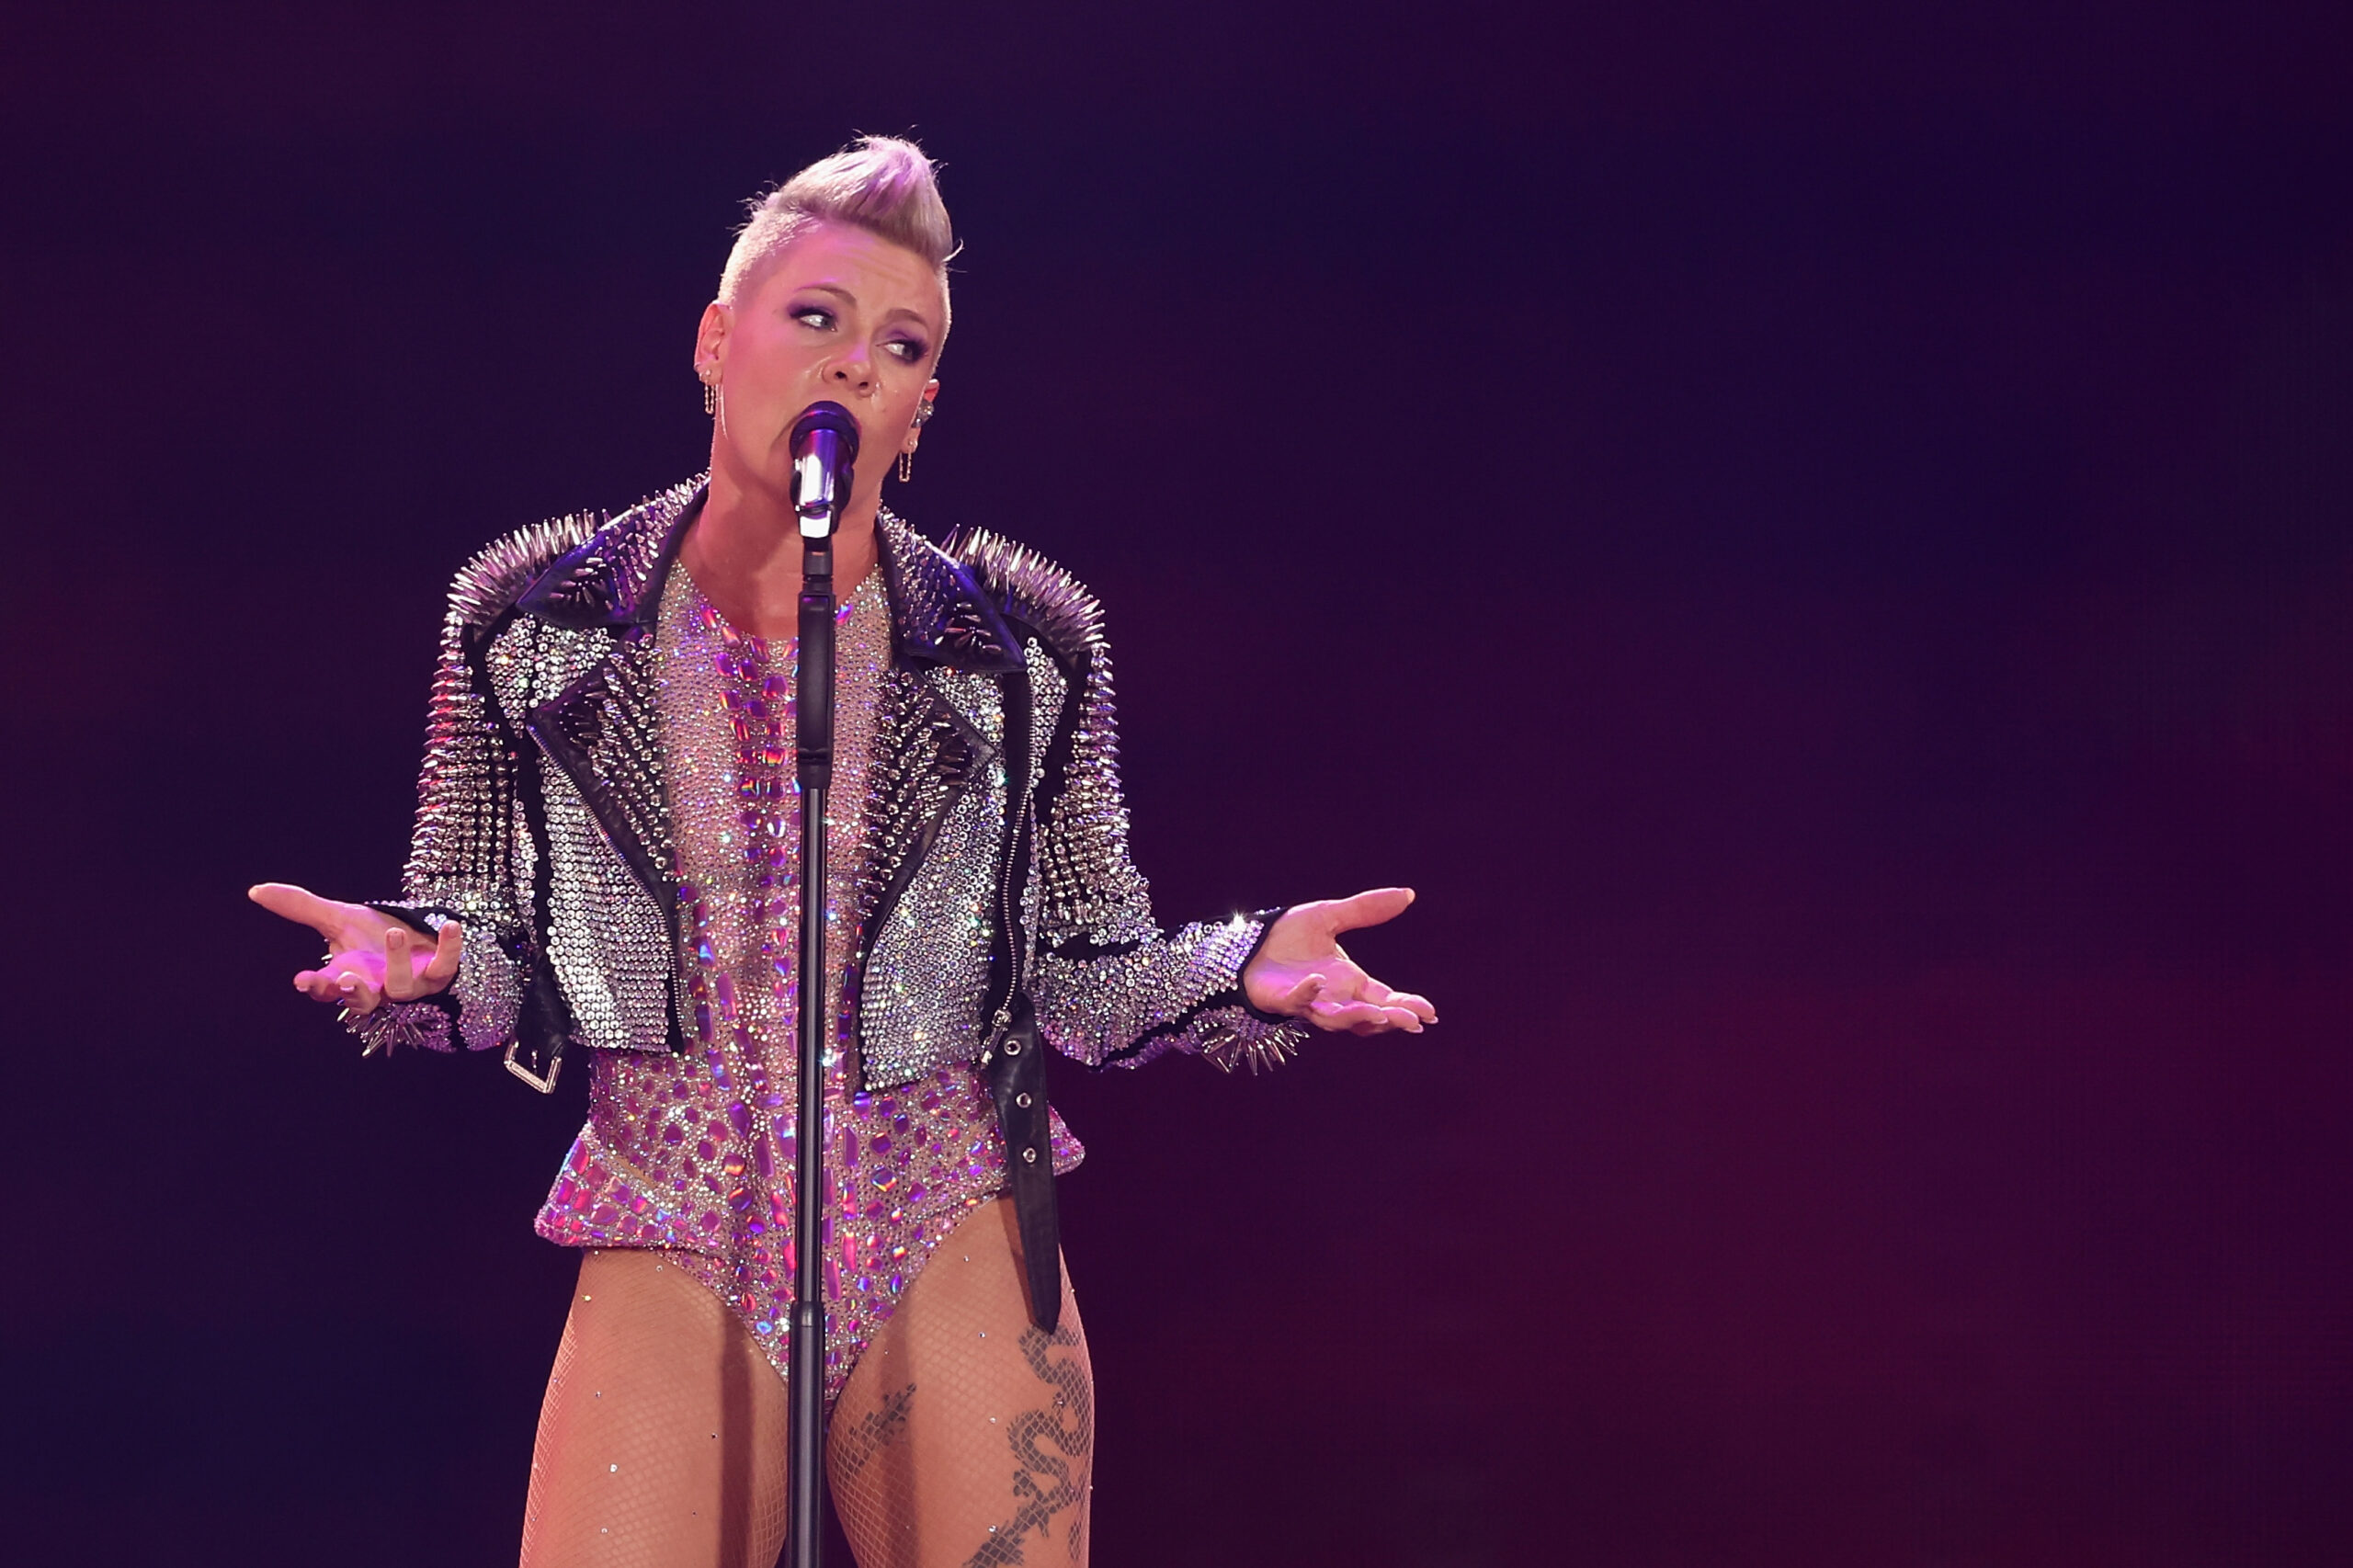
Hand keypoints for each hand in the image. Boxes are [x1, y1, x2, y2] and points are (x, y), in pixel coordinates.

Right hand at [248, 882, 460, 1019]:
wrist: (416, 938)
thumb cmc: (371, 935)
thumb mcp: (337, 918)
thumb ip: (300, 907)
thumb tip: (256, 890)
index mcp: (346, 976)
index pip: (325, 989)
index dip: (315, 987)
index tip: (303, 981)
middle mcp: (377, 986)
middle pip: (362, 1001)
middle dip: (354, 993)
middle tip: (347, 979)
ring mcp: (409, 984)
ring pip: (402, 986)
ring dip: (398, 961)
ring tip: (394, 932)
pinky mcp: (438, 974)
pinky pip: (447, 966)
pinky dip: (449, 947)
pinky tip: (450, 926)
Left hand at [1242, 887, 1436, 1034]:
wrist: (1248, 942)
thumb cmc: (1288, 937)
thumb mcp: (1330, 916)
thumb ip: (1366, 909)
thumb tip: (1408, 894)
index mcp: (1350, 982)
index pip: (1385, 998)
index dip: (1407, 1006)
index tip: (1429, 1012)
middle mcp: (1334, 998)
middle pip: (1368, 1017)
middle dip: (1391, 1020)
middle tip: (1413, 1021)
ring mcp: (1309, 1003)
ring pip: (1337, 1019)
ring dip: (1357, 1017)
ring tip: (1380, 1013)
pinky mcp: (1282, 999)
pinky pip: (1297, 1001)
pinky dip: (1308, 994)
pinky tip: (1318, 981)